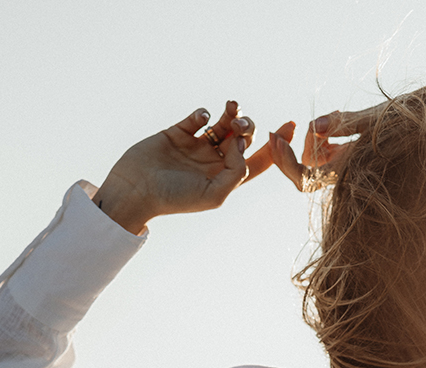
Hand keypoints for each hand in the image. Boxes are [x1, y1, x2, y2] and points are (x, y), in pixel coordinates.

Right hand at [95, 101, 268, 233]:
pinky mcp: (178, 132)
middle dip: (248, 127)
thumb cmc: (175, 199)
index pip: (257, 162)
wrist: (136, 190)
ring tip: (230, 112)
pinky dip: (204, 114)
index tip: (289, 128)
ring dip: (232, 114)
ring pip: (223, 123)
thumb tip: (242, 144)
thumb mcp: (213, 195)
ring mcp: (196, 146)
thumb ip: (236, 172)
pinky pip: (199, 116)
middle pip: (243, 138)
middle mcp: (214, 162)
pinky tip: (201, 121)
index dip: (275, 147)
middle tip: (240, 126)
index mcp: (225, 179)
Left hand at [269, 109, 375, 191]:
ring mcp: (343, 165)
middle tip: (282, 127)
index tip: (276, 140)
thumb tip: (312, 124)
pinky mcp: (346, 154)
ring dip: (315, 136)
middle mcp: (342, 174)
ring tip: (341, 115)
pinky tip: (342, 117)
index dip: (287, 164)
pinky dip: (325, 132)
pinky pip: (325, 147)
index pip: (305, 179)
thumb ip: (344, 123)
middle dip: (296, 147)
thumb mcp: (374, 119)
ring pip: (314, 155)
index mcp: (345, 173)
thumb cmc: (404, 125)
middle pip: (305, 166)